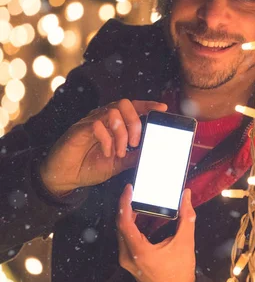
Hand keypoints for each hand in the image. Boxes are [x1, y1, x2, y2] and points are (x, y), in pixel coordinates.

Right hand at [40, 100, 166, 196]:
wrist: (65, 177)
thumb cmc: (89, 166)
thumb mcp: (118, 163)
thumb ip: (134, 156)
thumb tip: (152, 151)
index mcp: (113, 123)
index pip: (132, 107)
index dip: (147, 105)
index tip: (163, 108)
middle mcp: (102, 118)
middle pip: (124, 104)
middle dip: (135, 122)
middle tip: (135, 143)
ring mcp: (89, 122)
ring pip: (112, 113)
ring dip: (121, 134)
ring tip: (120, 152)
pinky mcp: (78, 130)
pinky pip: (96, 124)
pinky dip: (107, 139)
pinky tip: (107, 153)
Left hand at [117, 185, 195, 281]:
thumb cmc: (181, 271)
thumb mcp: (185, 242)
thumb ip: (186, 216)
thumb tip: (185, 195)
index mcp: (139, 251)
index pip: (124, 222)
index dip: (124, 203)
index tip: (129, 189)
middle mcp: (128, 257)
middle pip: (120, 226)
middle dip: (125, 206)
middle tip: (133, 191)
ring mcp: (126, 261)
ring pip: (121, 233)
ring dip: (126, 216)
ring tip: (136, 201)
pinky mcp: (129, 263)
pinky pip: (124, 240)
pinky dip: (129, 226)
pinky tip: (138, 217)